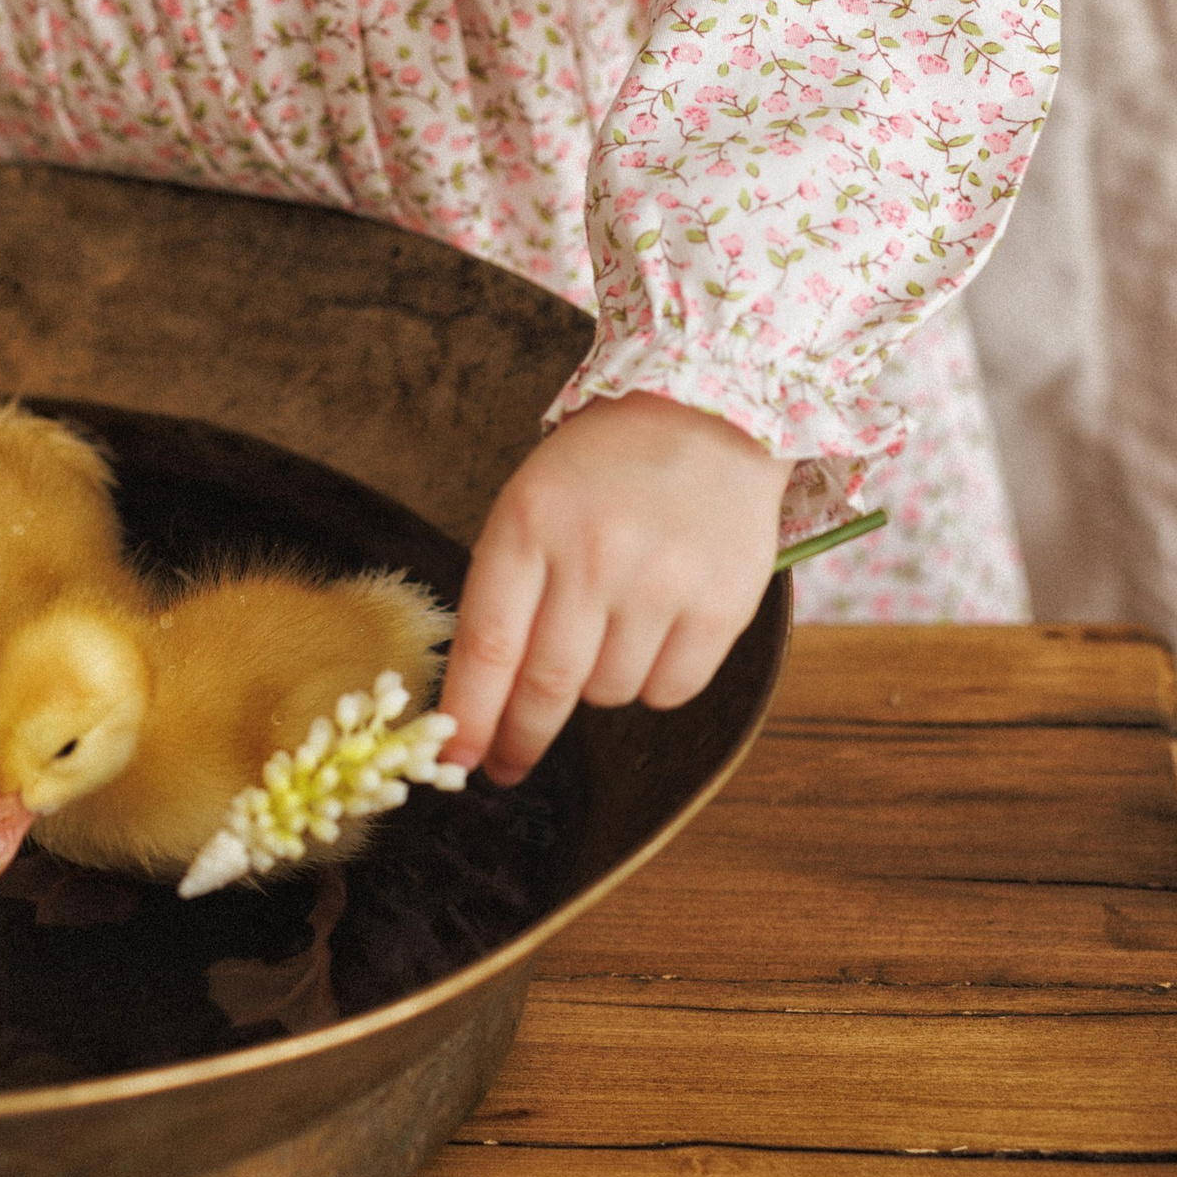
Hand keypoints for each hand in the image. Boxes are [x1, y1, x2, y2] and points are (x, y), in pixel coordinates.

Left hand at [438, 392, 785, 785]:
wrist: (707, 413)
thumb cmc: (602, 466)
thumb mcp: (532, 501)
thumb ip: (507, 585)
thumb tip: (484, 692)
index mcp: (530, 523)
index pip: (488, 645)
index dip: (470, 715)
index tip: (456, 760)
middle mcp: (594, 555)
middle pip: (545, 685)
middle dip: (520, 737)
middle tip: (509, 764)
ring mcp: (661, 583)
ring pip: (608, 694)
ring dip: (595, 688)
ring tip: (606, 632)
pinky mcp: (720, 606)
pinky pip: (670, 691)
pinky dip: (652, 683)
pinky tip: (652, 637)